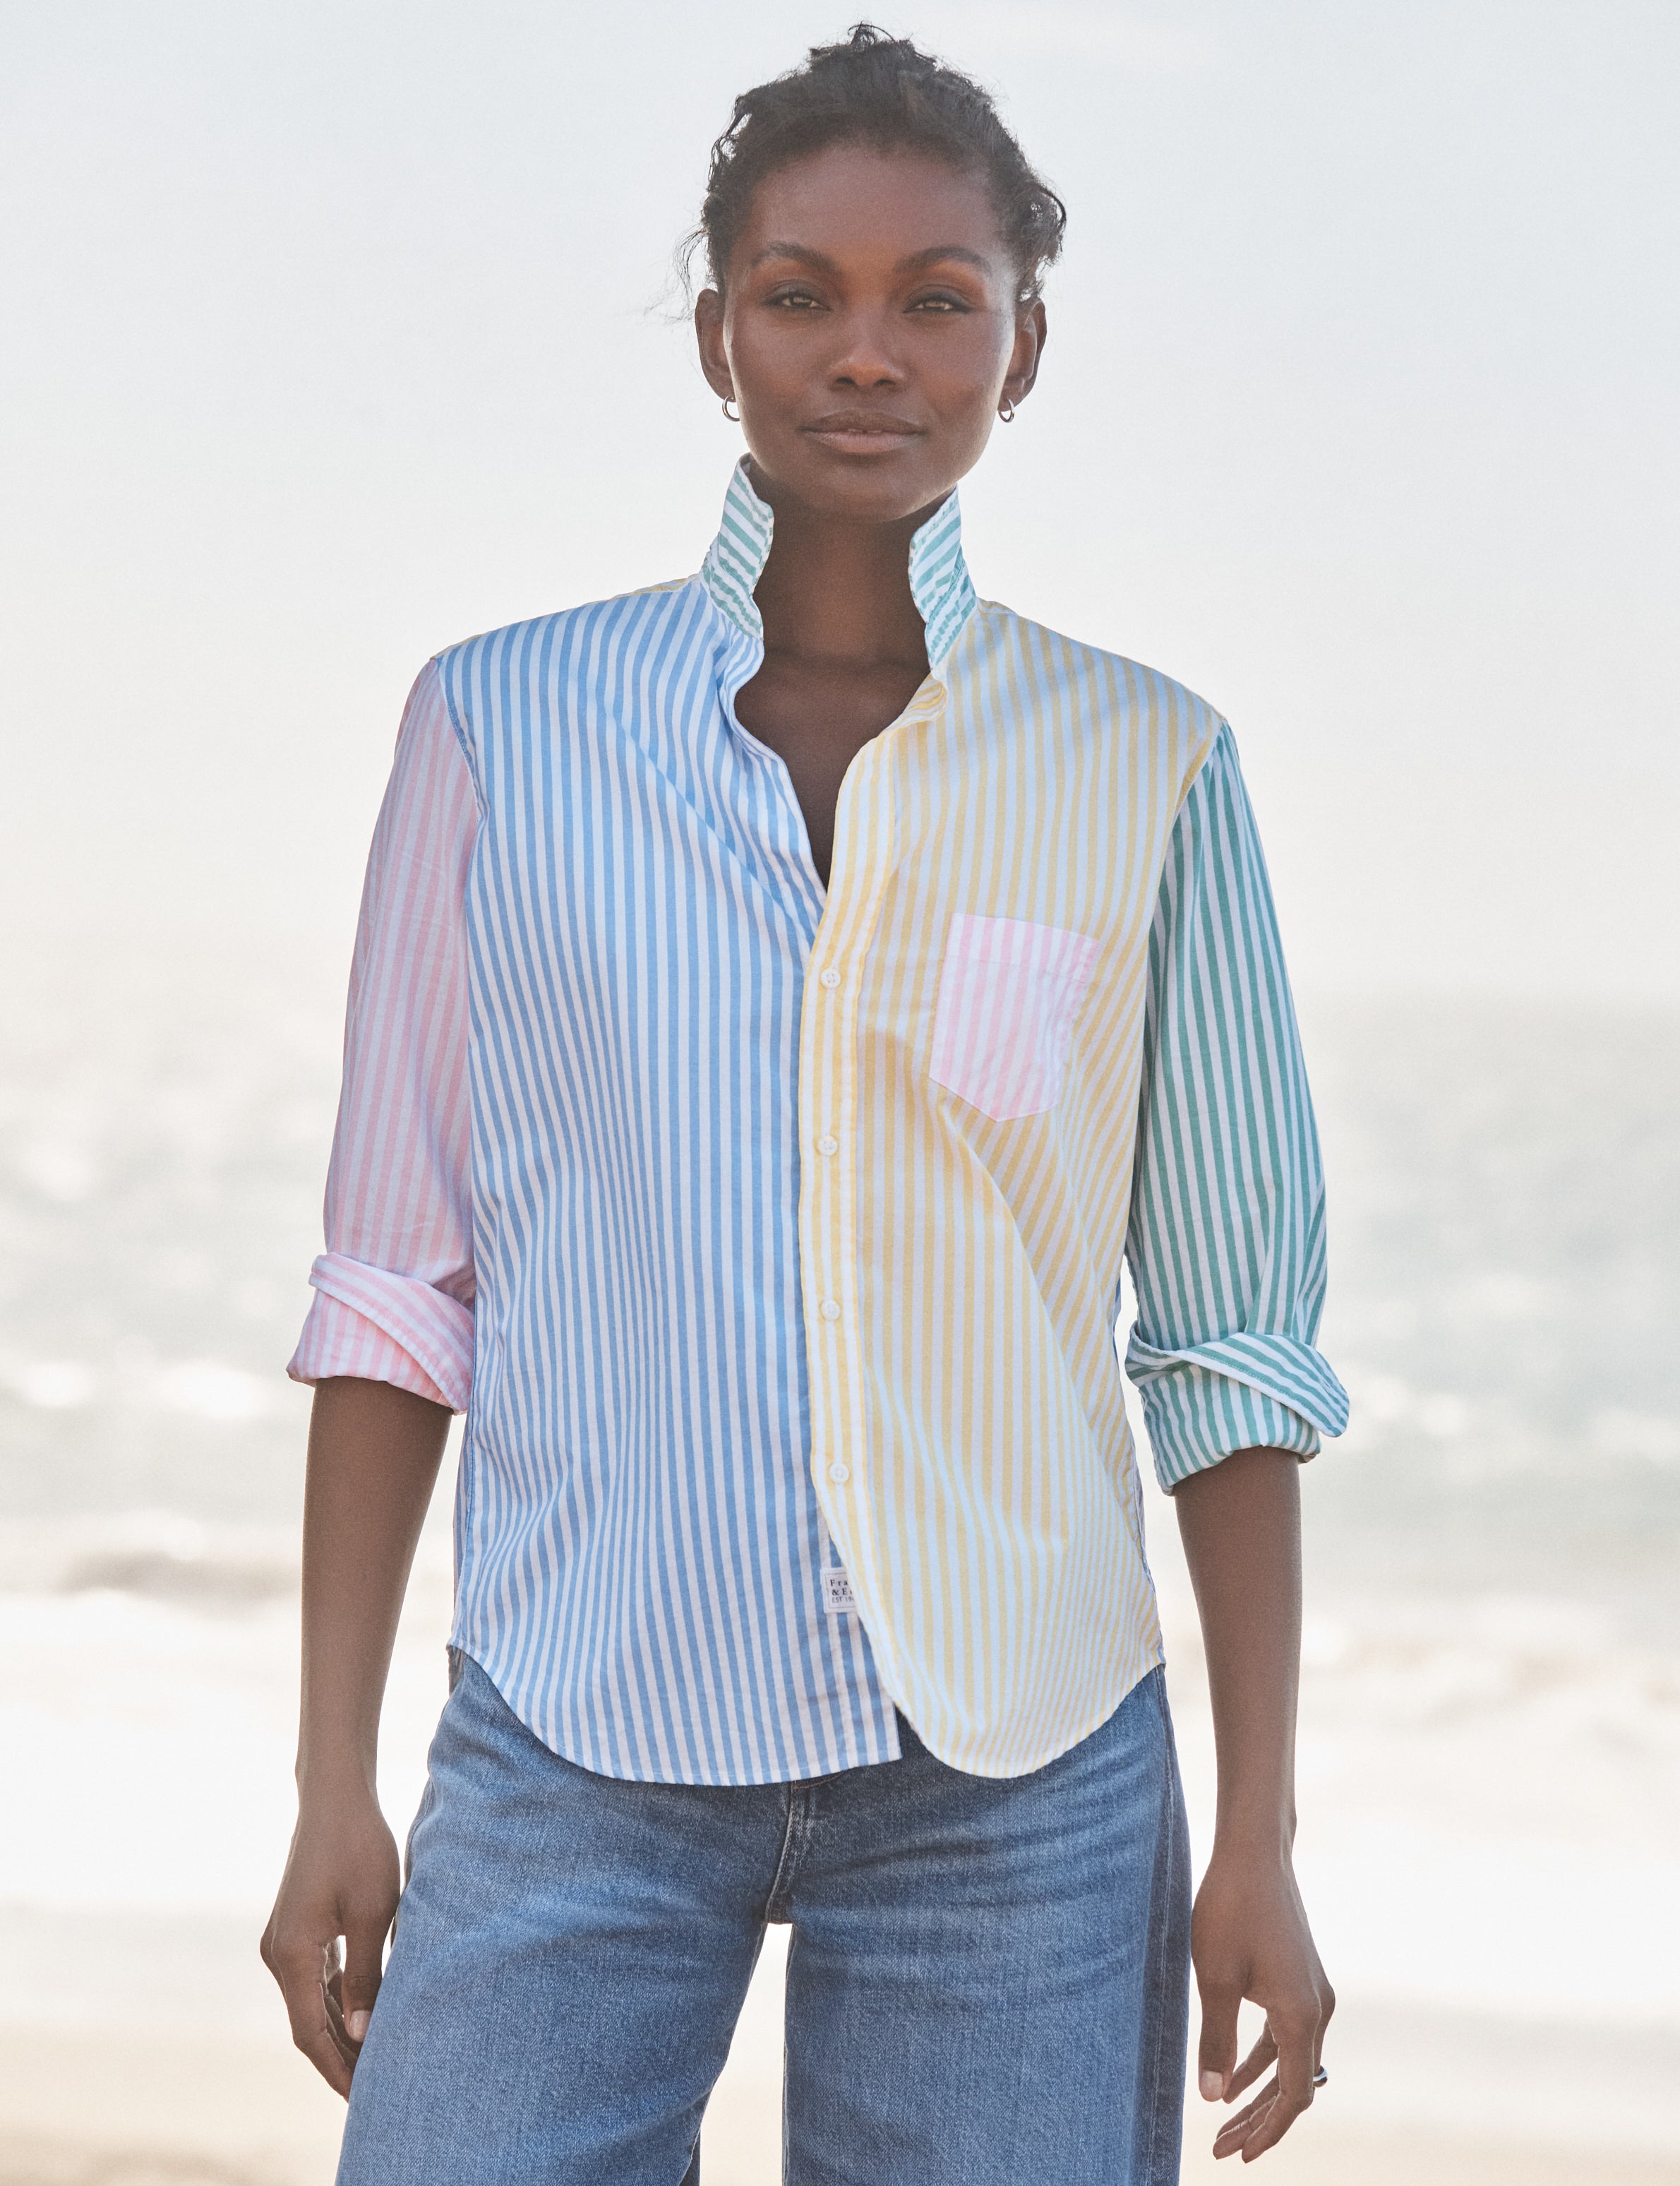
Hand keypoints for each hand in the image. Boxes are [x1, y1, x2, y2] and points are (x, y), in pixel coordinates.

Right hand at [260, 1784, 400, 2096]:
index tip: (362, 2097)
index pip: (310, 2033)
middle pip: (308, 2022)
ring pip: (311, 2001)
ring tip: (372, 2060)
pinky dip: (336, 2000)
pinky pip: (314, 1976)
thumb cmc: (359, 1848)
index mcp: (291, 1955)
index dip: (337, 2068)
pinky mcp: (297, 1926)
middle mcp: (278, 1953)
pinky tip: (361, 2014)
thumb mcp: (372, 1914)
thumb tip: (362, 2033)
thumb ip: (365, 1976)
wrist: (335, 1797)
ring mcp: (284, 1940)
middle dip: (339, 2056)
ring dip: (339, 2029)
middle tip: (373, 2089)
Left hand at [1191, 1843, 1333, 2160]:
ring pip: (1289, 2059)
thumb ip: (1217, 2042)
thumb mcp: (1215, 1979)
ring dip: (1258, 2090)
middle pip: (1293, 2084)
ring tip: (1223, 2118)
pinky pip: (1285, 2033)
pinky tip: (1233, 2073)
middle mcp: (1318, 2010)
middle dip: (1259, 2119)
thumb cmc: (1231, 1910)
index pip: (1292, 2096)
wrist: (1255, 1853)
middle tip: (1223, 2149)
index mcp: (1302, 2017)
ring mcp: (1313, 1992)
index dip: (1267, 2131)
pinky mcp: (1300, 1977)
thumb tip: (1211, 2097)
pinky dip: (1262, 2058)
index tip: (1238, 2155)